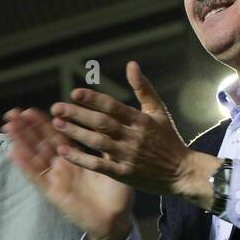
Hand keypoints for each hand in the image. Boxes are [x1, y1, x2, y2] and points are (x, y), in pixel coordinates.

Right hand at [2, 107, 134, 239]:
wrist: (117, 220)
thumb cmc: (117, 193)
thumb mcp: (111, 162)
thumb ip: (103, 142)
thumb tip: (101, 118)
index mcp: (75, 158)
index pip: (55, 136)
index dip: (41, 123)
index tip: (29, 110)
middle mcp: (62, 168)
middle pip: (40, 144)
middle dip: (25, 129)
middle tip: (11, 113)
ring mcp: (56, 180)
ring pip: (34, 158)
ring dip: (20, 143)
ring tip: (8, 127)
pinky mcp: (53, 194)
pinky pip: (37, 177)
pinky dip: (25, 165)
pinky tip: (13, 153)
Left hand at [45, 62, 216, 202]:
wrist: (182, 172)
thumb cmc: (168, 139)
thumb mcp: (158, 111)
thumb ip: (143, 88)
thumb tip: (131, 64)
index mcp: (140, 120)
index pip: (113, 106)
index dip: (93, 99)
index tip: (74, 93)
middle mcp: (133, 137)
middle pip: (101, 123)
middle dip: (78, 114)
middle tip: (56, 108)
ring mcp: (128, 156)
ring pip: (97, 143)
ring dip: (76, 133)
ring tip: (57, 124)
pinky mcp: (124, 174)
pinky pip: (98, 165)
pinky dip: (80, 158)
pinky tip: (64, 151)